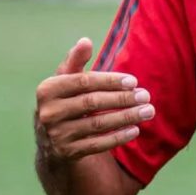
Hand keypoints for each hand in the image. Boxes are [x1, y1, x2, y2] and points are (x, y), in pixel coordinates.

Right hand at [35, 38, 154, 165]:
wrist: (51, 141)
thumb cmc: (66, 101)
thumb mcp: (66, 80)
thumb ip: (75, 61)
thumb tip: (85, 41)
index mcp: (47, 90)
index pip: (83, 82)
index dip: (110, 81)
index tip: (134, 81)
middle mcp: (47, 113)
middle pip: (92, 103)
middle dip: (122, 99)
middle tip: (146, 96)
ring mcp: (55, 135)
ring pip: (97, 124)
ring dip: (126, 117)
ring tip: (148, 111)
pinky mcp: (66, 153)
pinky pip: (96, 145)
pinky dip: (118, 137)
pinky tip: (135, 130)